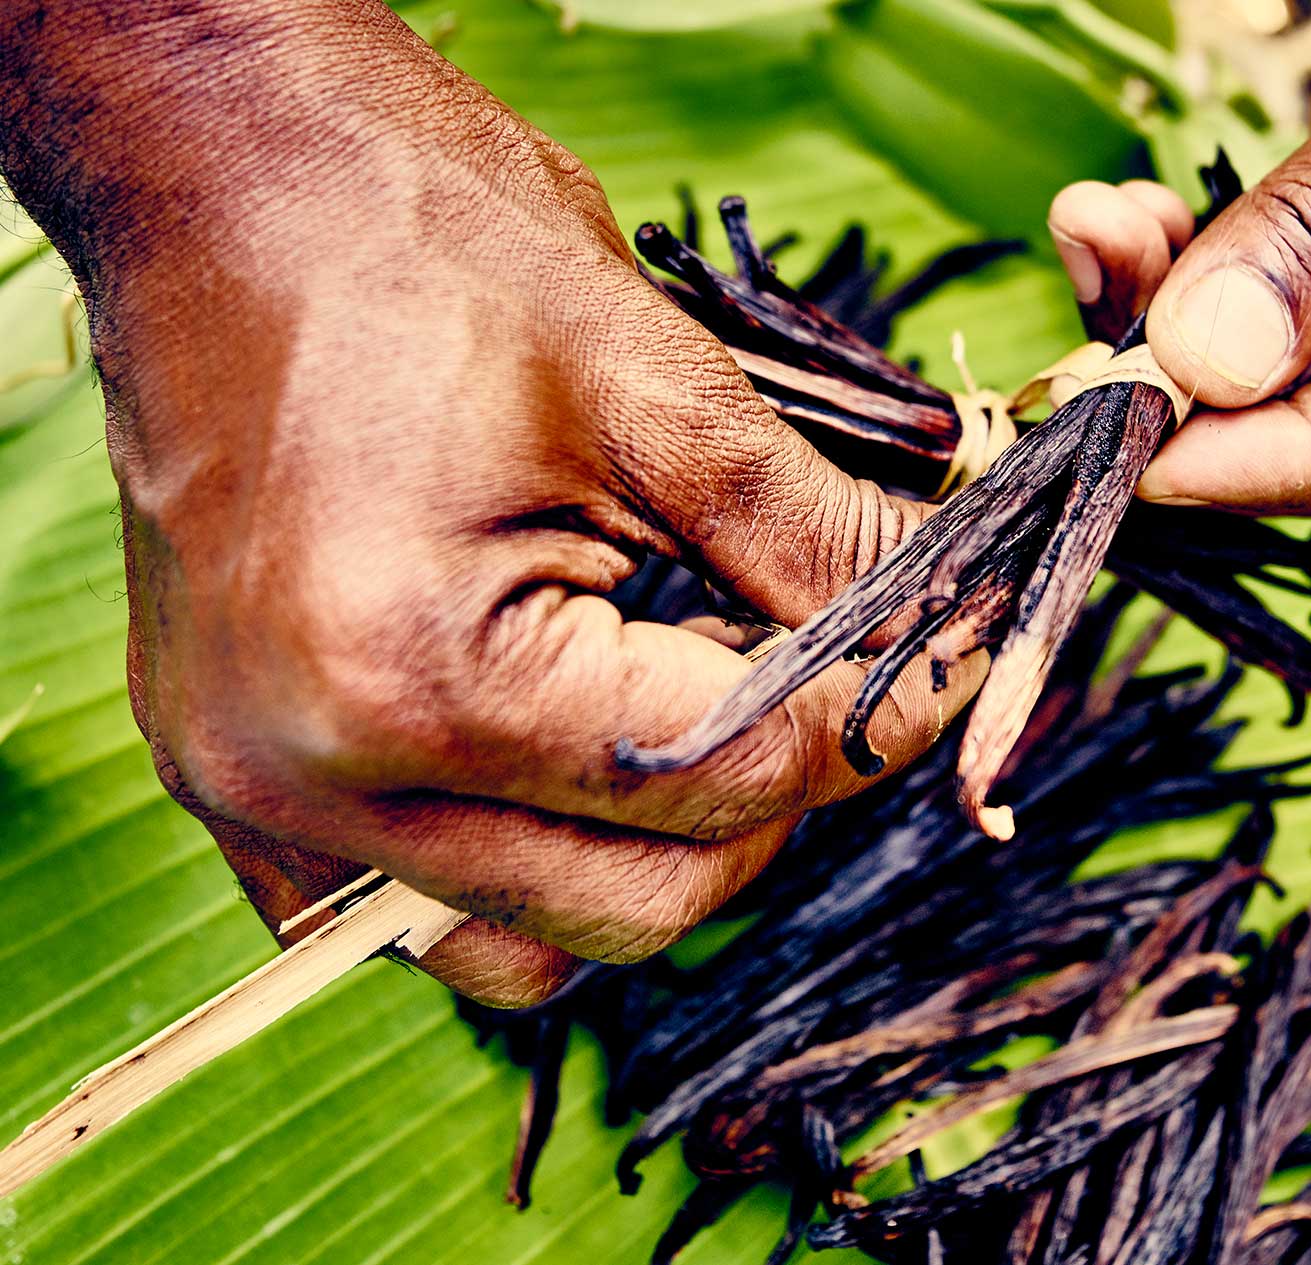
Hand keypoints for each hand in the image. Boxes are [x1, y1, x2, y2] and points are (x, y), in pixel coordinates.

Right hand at [0, 0, 980, 1004]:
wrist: (227, 180)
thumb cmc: (426, 244)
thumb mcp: (661, 390)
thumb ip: (819, 548)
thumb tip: (940, 635)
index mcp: (417, 675)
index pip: (722, 782)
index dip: (866, 717)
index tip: (934, 653)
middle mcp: (315, 778)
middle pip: (637, 906)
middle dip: (765, 802)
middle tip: (817, 679)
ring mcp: (253, 797)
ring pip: (528, 947)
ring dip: (646, 856)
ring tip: (690, 709)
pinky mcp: (232, 785)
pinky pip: (416, 911)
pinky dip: (524, 861)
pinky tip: (570, 743)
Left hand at [1048, 0, 1310, 514]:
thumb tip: (1202, 362)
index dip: (1284, 462)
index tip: (1154, 465)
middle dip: (1205, 387)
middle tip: (1087, 371)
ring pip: (1282, 361)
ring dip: (1170, 315)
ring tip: (1099, 231)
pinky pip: (1262, 286)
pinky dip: (1183, 260)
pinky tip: (1120, 217)